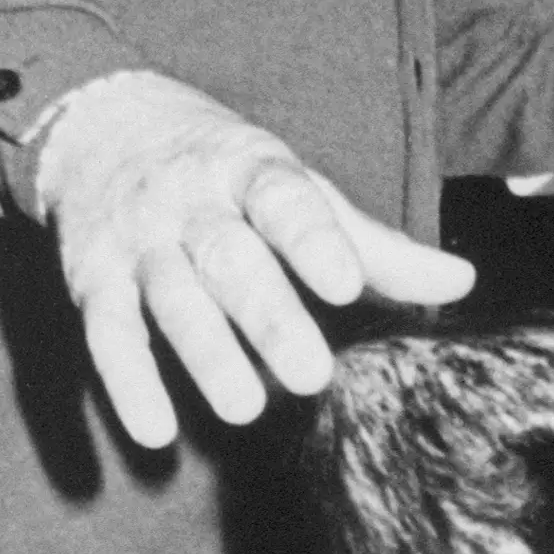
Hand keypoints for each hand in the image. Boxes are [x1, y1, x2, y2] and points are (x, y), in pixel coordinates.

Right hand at [29, 69, 472, 447]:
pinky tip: (156, 431)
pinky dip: (126, 383)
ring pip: (171, 297)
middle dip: (267, 315)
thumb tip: (461, 281)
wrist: (100, 122)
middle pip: (228, 257)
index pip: (282, 199)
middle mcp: (190, 200)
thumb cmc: (225, 171)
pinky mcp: (93, 279)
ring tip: (245, 407)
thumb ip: (370, 245)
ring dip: (205, 354)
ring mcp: (138, 240)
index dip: (312, 239)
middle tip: (311, 374)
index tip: (344, 282)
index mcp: (249, 168)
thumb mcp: (294, 188)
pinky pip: (107, 333)